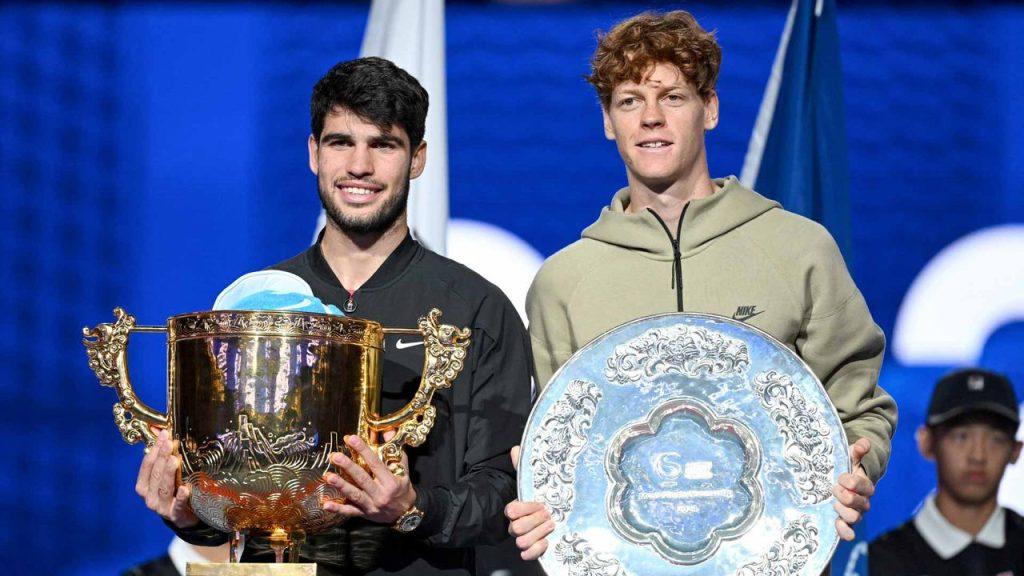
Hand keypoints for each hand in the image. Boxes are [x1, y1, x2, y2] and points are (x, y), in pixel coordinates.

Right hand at [136, 428, 198, 528]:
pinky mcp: (176, 515)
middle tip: (170, 444)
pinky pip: (177, 506)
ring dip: (169, 473)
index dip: (154, 450)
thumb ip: (163, 456)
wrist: (185, 517)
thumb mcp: (167, 475)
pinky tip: (185, 489)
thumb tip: (162, 431)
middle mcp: (149, 497)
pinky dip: (180, 498)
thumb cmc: (174, 491)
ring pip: (163, 489)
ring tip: (174, 460)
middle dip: (162, 458)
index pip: (147, 466)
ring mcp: (161, 508)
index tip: (165, 435)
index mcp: (144, 486)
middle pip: (155, 476)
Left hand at [322, 434, 415, 524]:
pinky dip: (338, 509)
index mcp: (391, 482)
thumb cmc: (403, 490)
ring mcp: (372, 505)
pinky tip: (326, 505)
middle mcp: (381, 494)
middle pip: (362, 478)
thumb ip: (396, 452)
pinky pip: (350, 512)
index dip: (363, 450)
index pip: (375, 464)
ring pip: (354, 495)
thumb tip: (389, 431)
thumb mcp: (404, 470)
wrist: (405, 514)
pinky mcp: (365, 514)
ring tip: (328, 476)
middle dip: (348, 467)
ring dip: (341, 485)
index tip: (352, 439)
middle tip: (335, 456)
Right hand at [505, 445, 553, 560]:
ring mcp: (525, 538)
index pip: (511, 510)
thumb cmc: (544, 498)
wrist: (559, 514)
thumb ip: (523, 466)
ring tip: (552, 524)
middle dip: (535, 520)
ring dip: (539, 533)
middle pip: (516, 528)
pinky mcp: (533, 550)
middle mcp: (517, 525)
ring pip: (522, 542)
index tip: (541, 503)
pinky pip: (527, 555)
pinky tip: (548, 541)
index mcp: (517, 509)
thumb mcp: (535, 482)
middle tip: (549, 514)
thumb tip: (515, 448)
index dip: (525, 507)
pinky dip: (537, 549)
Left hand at [833, 438, 874, 540]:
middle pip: (859, 504)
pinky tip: (836, 525)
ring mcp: (854, 513)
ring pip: (855, 518)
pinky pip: (848, 532)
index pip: (864, 486)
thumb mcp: (849, 457)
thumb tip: (864, 443)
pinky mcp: (844, 523)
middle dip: (845, 496)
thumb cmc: (845, 469)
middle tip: (833, 488)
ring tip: (833, 503)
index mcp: (864, 486)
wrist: (838, 483)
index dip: (852, 482)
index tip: (841, 477)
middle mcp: (862, 502)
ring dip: (843, 511)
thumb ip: (857, 450)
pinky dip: (844, 531)